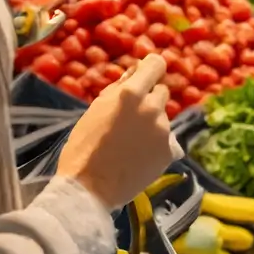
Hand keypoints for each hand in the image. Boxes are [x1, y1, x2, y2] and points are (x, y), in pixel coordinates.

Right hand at [56, 53, 180, 207]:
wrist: (88, 189)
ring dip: (152, 123)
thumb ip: (117, 89)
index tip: (144, 77)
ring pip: (163, 117)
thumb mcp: (95, 110)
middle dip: (149, 99)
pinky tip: (140, 156)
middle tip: (130, 118)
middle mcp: (152, 108)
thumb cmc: (84, 147)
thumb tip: (135, 73)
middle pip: (161, 91)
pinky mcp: (170, 151)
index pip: (156, 64)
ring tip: (132, 142)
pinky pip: (167, 139)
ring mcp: (164, 130)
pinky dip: (156, 144)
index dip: (150, 70)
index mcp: (131, 94)